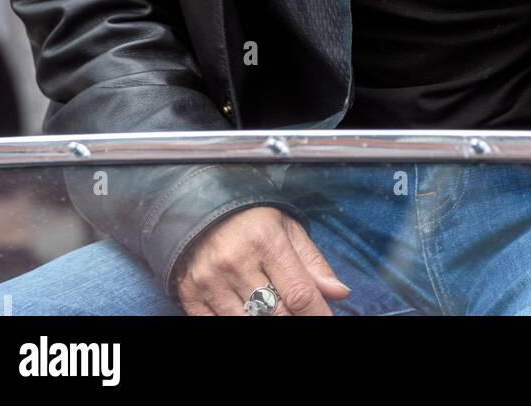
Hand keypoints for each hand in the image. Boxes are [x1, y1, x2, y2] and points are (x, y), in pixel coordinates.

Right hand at [172, 204, 352, 315]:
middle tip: (297, 312)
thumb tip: (339, 293)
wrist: (198, 205)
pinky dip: (234, 322)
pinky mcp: (190, 292)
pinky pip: (215, 324)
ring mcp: (211, 279)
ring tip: (271, 308)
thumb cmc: (250, 218)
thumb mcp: (286, 228)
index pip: (299, 293)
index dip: (318, 315)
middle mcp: (237, 261)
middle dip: (293, 320)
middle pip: (275, 314)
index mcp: (266, 240)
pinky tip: (246, 311)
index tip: (327, 320)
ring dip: (263, 320)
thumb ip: (312, 262)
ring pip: (247, 323)